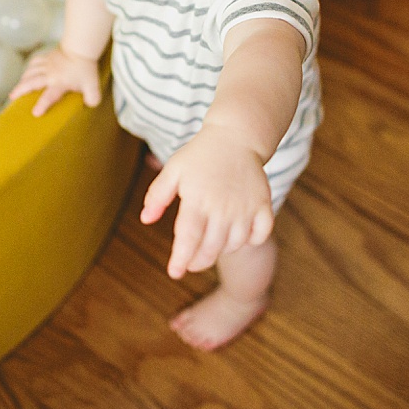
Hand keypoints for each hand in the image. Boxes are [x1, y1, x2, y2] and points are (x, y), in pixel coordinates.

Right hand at [8, 47, 101, 116]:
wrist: (81, 48)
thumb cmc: (86, 68)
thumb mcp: (92, 85)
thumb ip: (92, 97)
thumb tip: (90, 105)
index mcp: (59, 83)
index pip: (49, 96)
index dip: (42, 105)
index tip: (35, 113)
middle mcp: (49, 74)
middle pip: (31, 82)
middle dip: (20, 90)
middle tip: (12, 97)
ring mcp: (46, 65)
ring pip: (30, 72)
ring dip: (22, 80)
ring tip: (17, 88)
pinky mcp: (46, 57)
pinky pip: (34, 62)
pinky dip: (29, 68)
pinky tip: (27, 73)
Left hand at [140, 128, 274, 278]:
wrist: (236, 136)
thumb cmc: (200, 155)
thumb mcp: (173, 170)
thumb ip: (157, 195)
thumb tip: (145, 220)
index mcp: (197, 199)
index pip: (188, 239)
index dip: (180, 259)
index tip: (174, 273)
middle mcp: (222, 207)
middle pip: (210, 249)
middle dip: (197, 262)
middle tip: (190, 262)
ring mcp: (245, 207)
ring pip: (234, 245)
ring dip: (221, 251)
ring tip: (211, 244)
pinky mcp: (263, 205)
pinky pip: (259, 235)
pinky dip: (250, 241)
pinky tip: (238, 236)